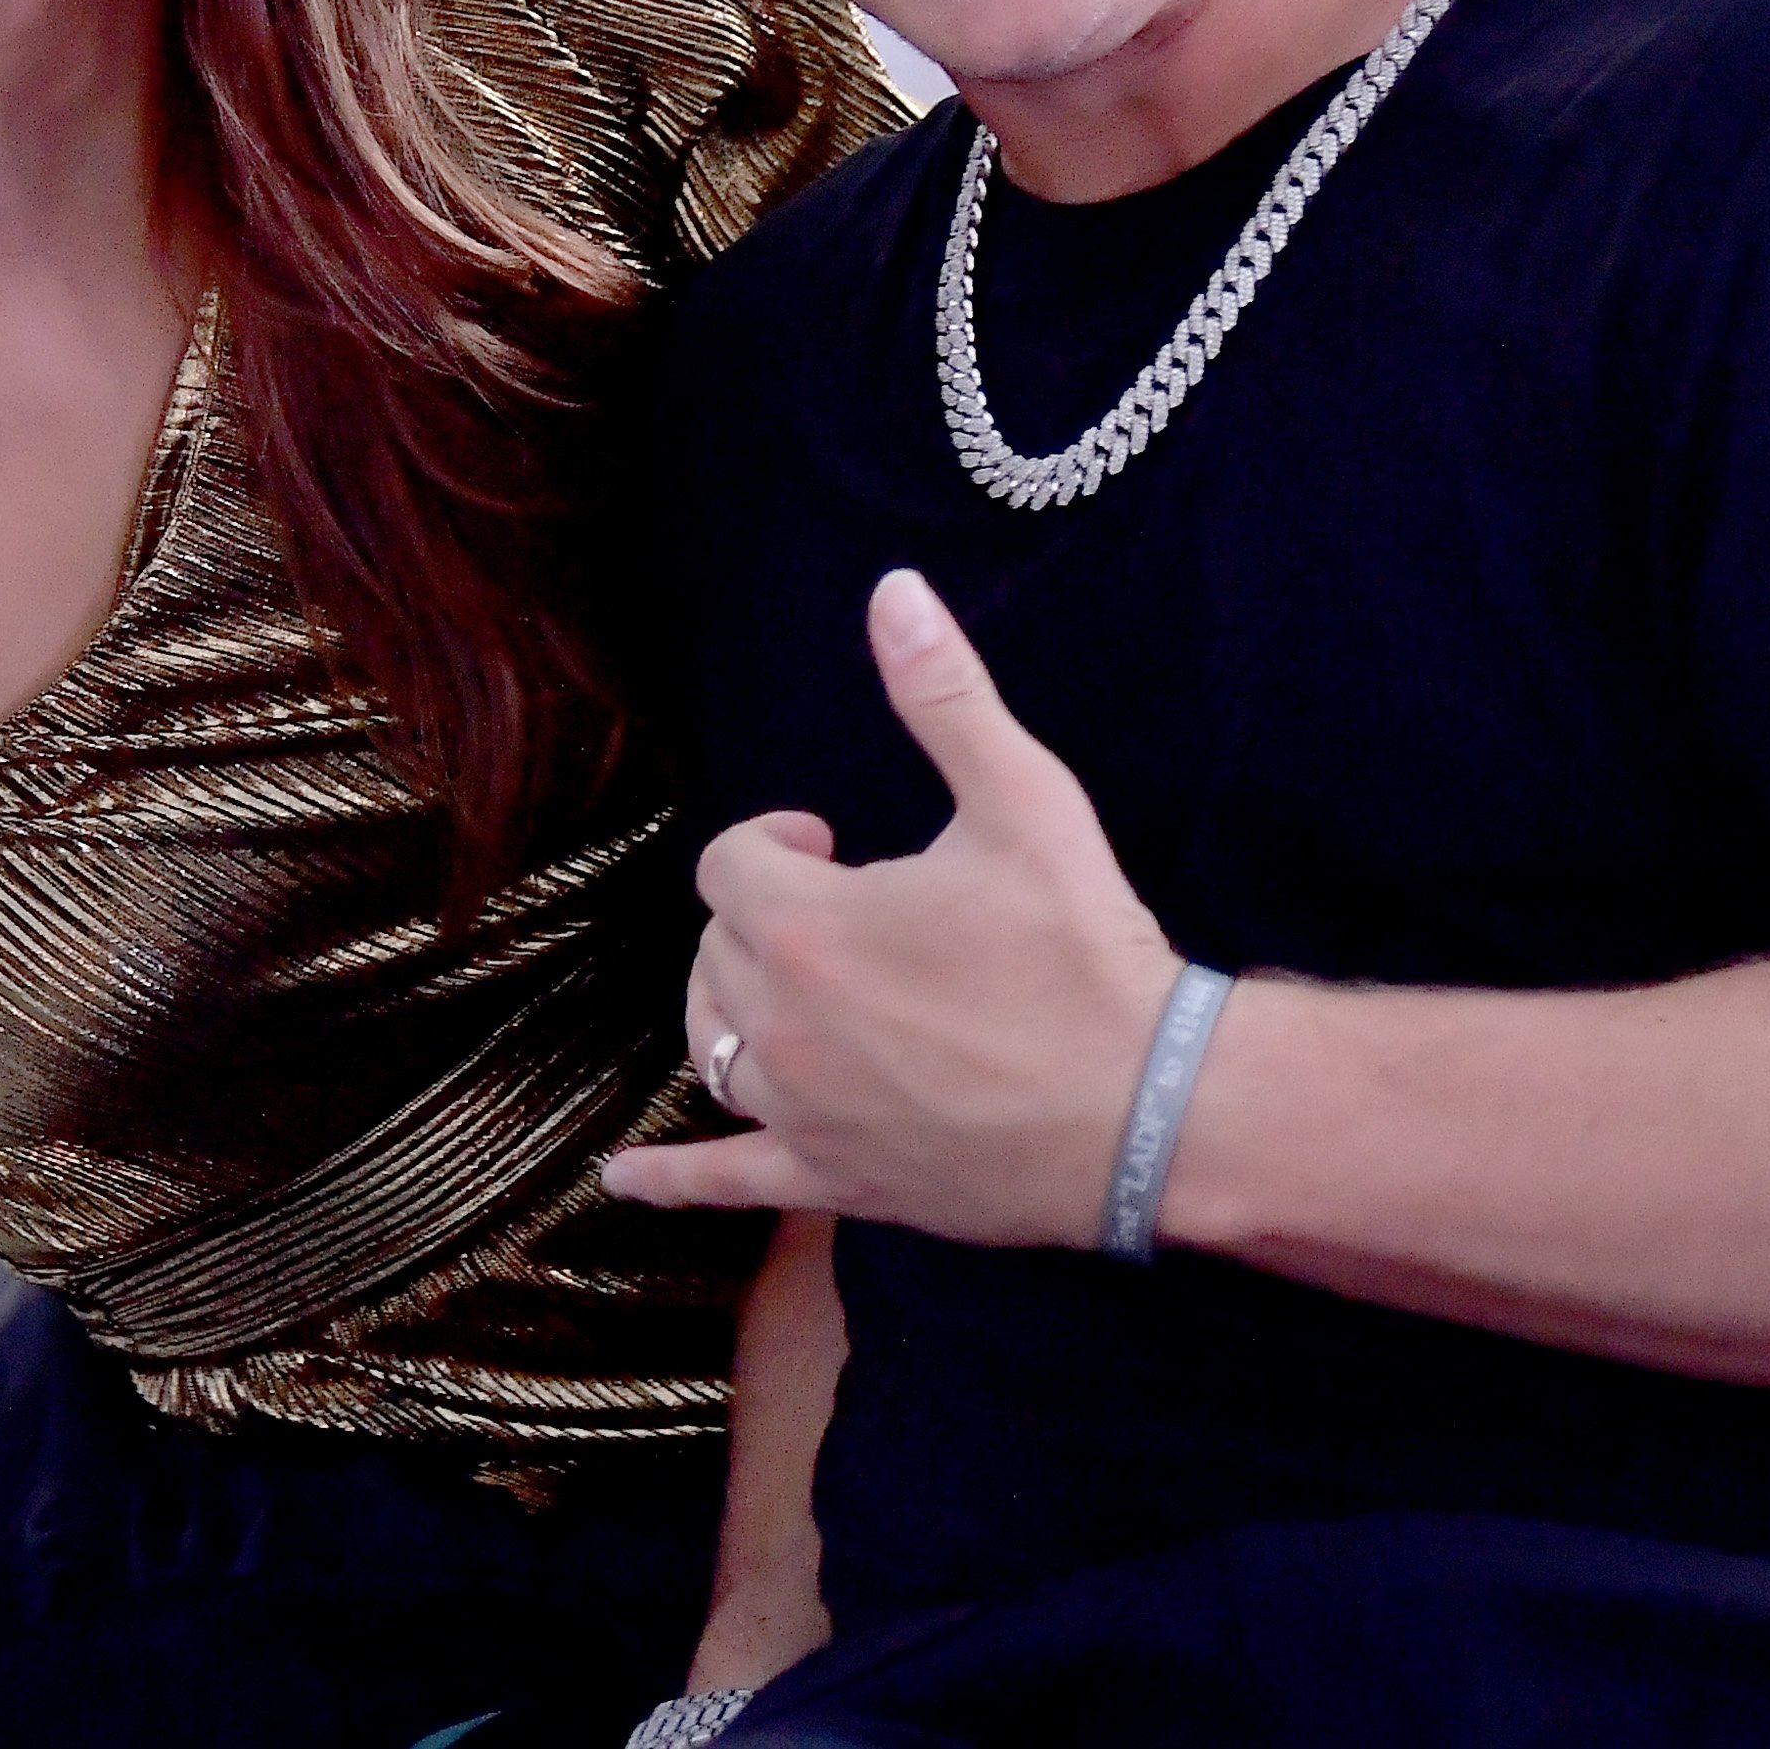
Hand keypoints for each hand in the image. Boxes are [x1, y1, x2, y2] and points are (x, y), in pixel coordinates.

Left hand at [605, 571, 1182, 1242]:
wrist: (1147, 1107)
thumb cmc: (1083, 951)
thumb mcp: (1022, 801)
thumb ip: (944, 695)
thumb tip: (892, 590)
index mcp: (805, 921)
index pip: (730, 863)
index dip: (775, 841)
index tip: (833, 840)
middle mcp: (778, 1018)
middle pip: (715, 950)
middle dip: (760, 919)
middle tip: (840, 912)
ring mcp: (798, 1108)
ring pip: (711, 1045)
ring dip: (729, 1005)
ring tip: (781, 989)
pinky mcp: (830, 1177)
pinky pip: (724, 1180)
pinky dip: (669, 1180)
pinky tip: (622, 1180)